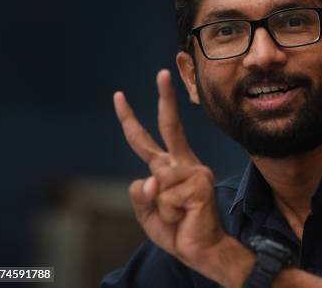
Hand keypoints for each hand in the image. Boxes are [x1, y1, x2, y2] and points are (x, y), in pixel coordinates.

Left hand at [113, 69, 225, 269]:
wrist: (201, 250)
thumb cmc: (177, 229)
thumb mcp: (147, 213)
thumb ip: (141, 194)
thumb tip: (151, 178)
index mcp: (169, 167)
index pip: (147, 139)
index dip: (130, 119)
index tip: (119, 96)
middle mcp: (183, 163)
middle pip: (170, 127)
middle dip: (165, 98)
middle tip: (162, 72)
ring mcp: (194, 172)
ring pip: (157, 181)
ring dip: (160, 208)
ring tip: (178, 216)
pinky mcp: (200, 185)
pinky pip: (167, 197)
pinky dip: (170, 213)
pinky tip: (185, 217)